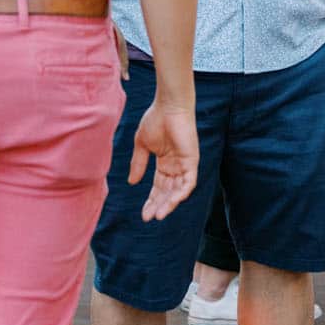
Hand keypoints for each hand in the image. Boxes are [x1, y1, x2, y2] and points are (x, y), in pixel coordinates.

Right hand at [129, 103, 197, 220]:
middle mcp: (176, 167)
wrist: (168, 106)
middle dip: (159, 206)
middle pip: (168, 192)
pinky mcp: (192, 161)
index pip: (159, 188)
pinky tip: (172, 202)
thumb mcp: (142, 145)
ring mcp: (185, 165)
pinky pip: (189, 183)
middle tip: (149, 218)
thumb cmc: (155, 120)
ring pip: (178, 191)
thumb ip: (138, 164)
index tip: (143, 214)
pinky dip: (181, 194)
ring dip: (169, 204)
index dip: (152, 201)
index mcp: (165, 164)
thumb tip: (132, 183)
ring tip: (158, 215)